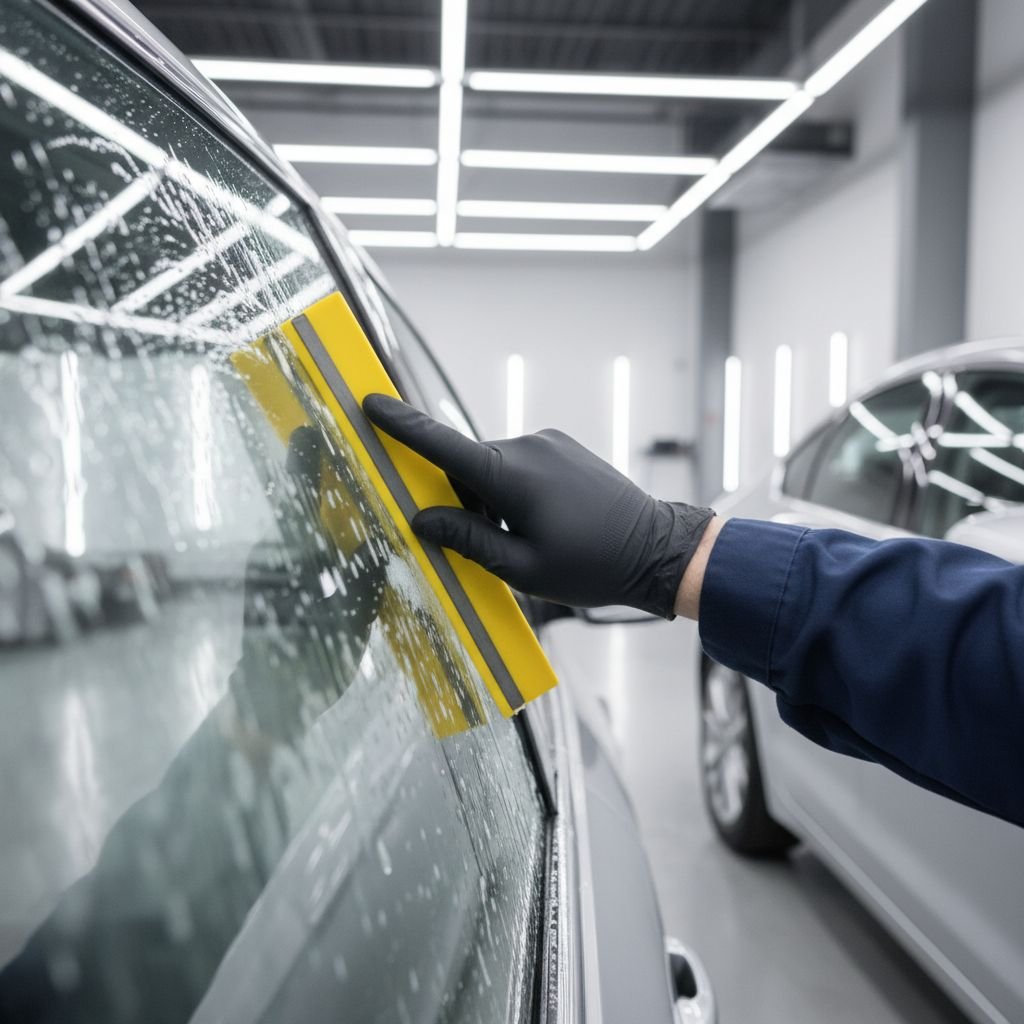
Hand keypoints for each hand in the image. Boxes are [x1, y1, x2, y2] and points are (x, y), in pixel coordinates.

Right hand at [363, 394, 714, 618]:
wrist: (657, 549)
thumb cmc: (591, 566)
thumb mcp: (522, 567)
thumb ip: (467, 540)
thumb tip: (421, 519)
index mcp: (512, 477)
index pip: (443, 446)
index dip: (401, 425)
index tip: (368, 402)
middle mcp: (527, 447)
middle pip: (466, 466)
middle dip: (462, 500)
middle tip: (492, 544)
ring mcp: (547, 443)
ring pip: (492, 468)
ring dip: (491, 499)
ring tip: (529, 539)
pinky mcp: (561, 447)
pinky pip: (518, 464)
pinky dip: (512, 490)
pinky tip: (542, 523)